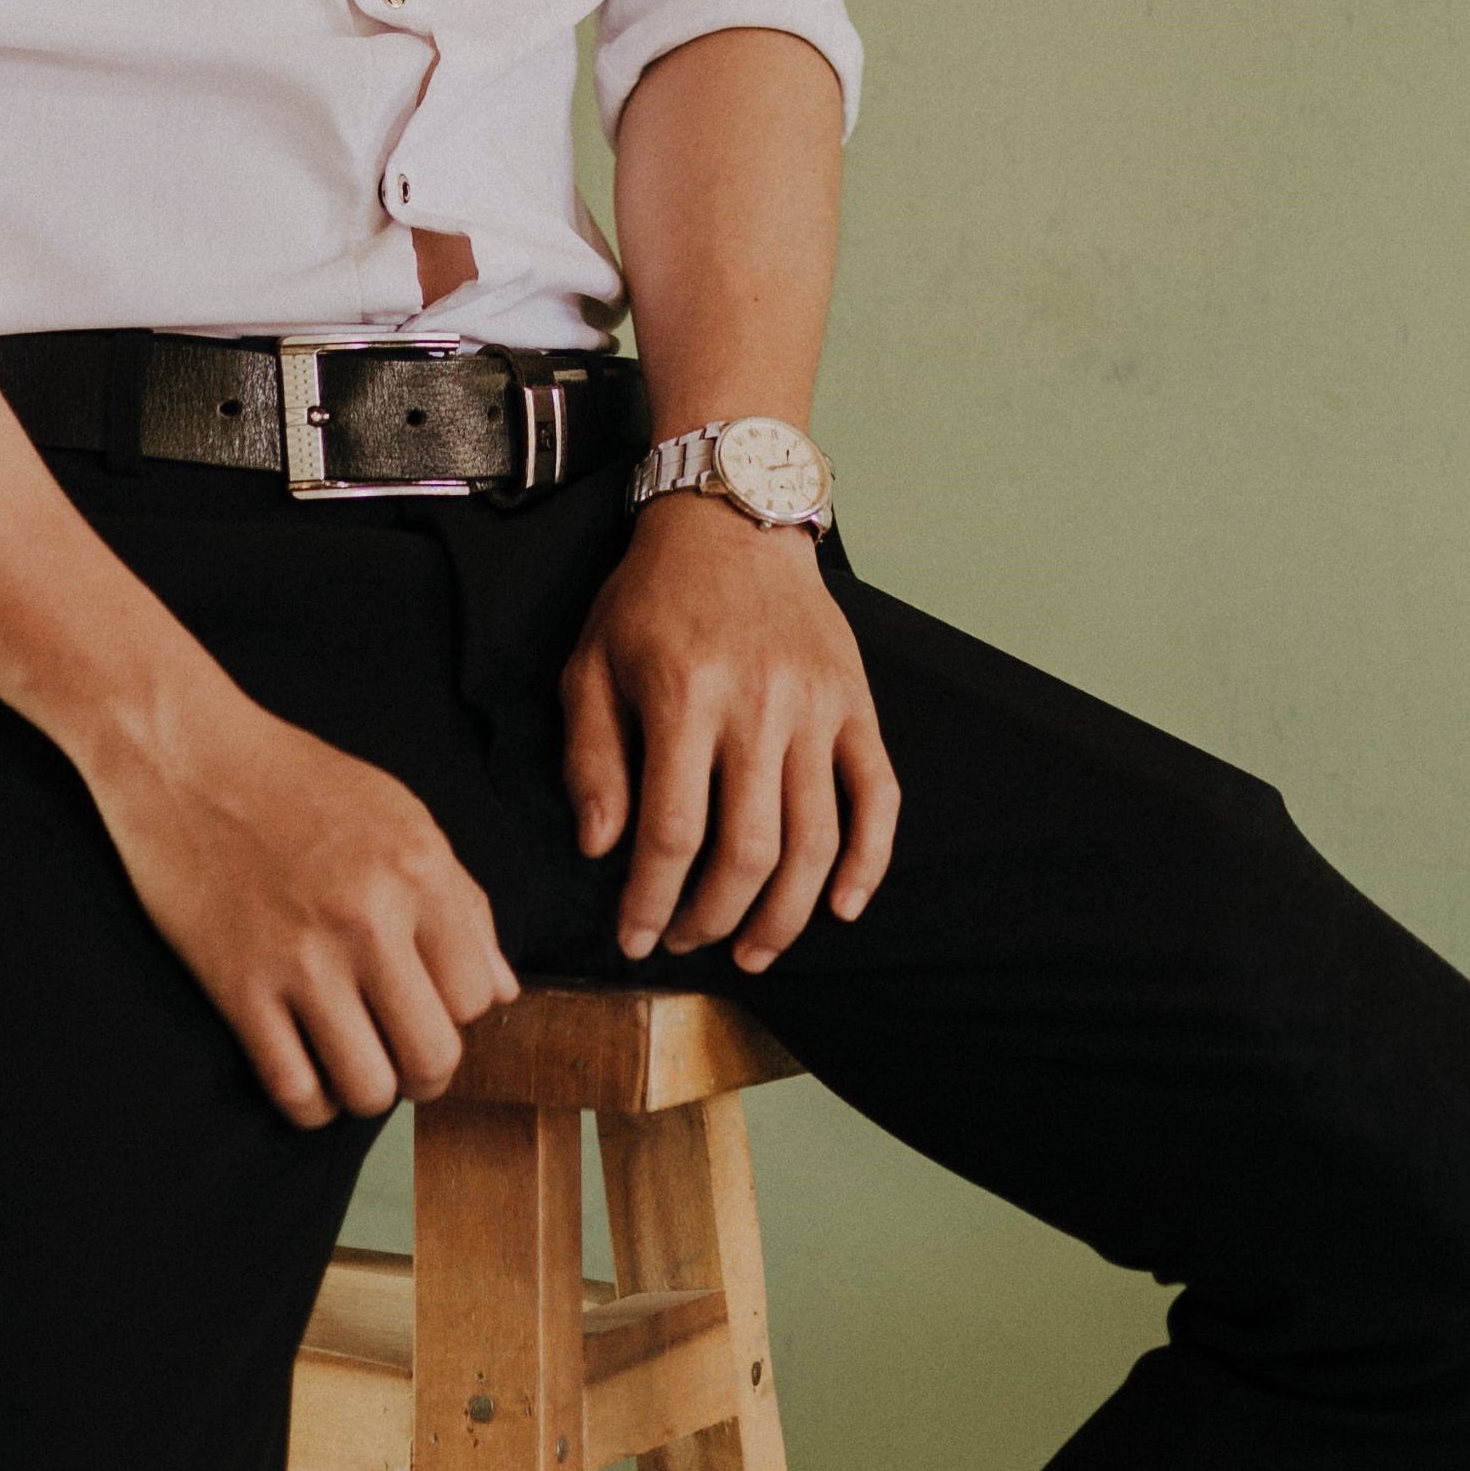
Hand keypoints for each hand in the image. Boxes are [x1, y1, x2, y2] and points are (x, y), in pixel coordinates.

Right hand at [87, 683, 519, 1126]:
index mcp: (418, 872)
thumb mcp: (400, 816)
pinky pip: (293, 1089)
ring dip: (368, 1091)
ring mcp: (300, 958)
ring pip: (368, 1089)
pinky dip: (309, 1104)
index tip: (431, 1003)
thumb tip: (503, 990)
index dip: (460, 1014)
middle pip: (434, 1056)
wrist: (186, 756)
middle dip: (426, 1073)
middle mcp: (368, 918)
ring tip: (356, 1065)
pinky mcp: (237, 986)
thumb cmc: (297, 782)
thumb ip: (461, 902)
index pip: (479, 997)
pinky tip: (307, 1076)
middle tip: (404, 1057)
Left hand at [561, 494, 900, 970]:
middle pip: (749, 850)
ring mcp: (818, 708)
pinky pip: (879, 797)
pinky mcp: (857, 705)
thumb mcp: (590, 664)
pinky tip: (840, 907)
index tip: (636, 938)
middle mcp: (758, 706)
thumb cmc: (650, 599)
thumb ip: (591, 758)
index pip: (672, 832)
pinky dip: (869, 862)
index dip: (652, 901)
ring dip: (785, 913)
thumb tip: (600, 849)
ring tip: (753, 950)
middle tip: (687, 942)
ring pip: (816, 839)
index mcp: (684, 696)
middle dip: (714, 917)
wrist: (733, 520)